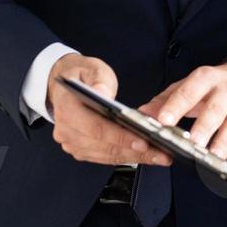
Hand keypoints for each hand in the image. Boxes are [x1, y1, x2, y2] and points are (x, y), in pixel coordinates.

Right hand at [47, 54, 171, 166]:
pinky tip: (146, 155)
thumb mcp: (93, 69)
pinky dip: (126, 157)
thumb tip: (103, 94)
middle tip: (160, 152)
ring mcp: (72, 142)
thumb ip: (99, 81)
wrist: (66, 87)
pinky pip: (105, 157)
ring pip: (107, 155)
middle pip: (104, 146)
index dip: (120, 136)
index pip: (96, 128)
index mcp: (66, 108)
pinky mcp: (81, 150)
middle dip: (135, 151)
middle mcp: (66, 130)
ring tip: (159, 155)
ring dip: (134, 157)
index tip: (143, 141)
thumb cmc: (81, 76)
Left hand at [137, 58, 226, 169]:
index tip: (163, 120)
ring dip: (221, 146)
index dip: (176, 106)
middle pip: (214, 112)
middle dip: (203, 129)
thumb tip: (142, 112)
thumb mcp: (191, 84)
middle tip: (191, 144)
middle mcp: (226, 93)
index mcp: (207, 79)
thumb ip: (165, 99)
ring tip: (210, 160)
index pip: (189, 92)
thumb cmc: (217, 84)